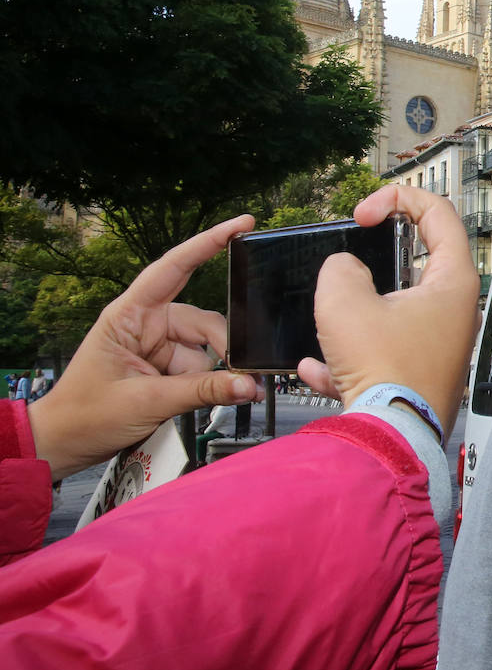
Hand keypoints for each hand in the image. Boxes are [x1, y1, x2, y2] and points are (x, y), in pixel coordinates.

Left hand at [28, 215, 261, 480]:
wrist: (64, 444)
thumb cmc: (85, 416)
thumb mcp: (146, 401)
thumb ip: (202, 390)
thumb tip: (248, 384)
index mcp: (129, 316)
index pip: (172, 268)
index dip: (207, 244)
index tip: (241, 225)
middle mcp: (146, 324)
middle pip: (203, 321)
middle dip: (224, 347)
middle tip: (243, 375)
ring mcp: (158, 346)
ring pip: (208, 346)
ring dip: (217, 371)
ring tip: (223, 394)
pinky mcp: (166, 367)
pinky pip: (203, 367)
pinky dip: (213, 382)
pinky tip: (213, 397)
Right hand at [298, 185, 479, 440]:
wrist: (390, 439)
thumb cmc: (383, 372)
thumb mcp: (344, 301)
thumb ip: (341, 269)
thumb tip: (345, 272)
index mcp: (453, 283)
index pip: (439, 214)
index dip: (398, 200)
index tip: (364, 214)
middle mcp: (455, 313)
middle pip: (419, 264)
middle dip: (375, 261)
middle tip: (349, 263)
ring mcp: (440, 346)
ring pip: (395, 313)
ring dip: (357, 315)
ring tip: (333, 326)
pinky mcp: (421, 376)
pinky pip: (383, 355)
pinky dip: (350, 359)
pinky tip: (318, 369)